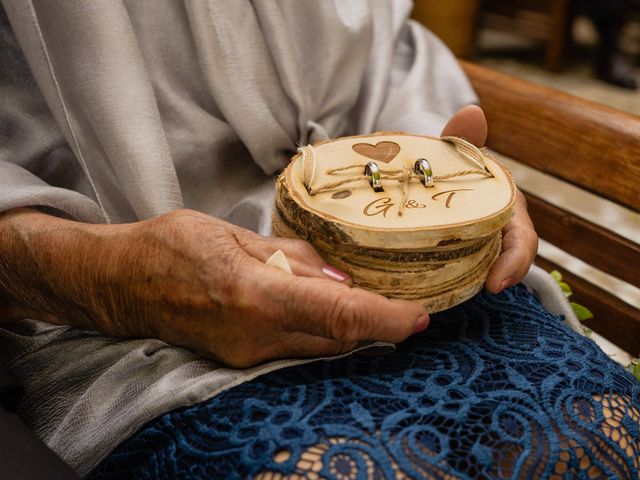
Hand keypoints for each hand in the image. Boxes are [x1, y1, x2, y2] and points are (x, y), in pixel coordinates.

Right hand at [0, 208, 428, 367]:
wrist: (121, 282)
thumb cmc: (168, 246)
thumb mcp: (234, 235)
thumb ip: (292, 259)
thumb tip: (342, 278)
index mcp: (254, 296)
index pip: (337, 315)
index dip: (385, 319)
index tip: (419, 317)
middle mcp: (254, 336)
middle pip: (336, 337)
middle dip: (374, 323)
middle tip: (402, 302)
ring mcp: (246, 354)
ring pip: (318, 346)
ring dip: (348, 327)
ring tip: (369, 300)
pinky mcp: (240, 358)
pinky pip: (295, 348)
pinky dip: (319, 330)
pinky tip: (323, 307)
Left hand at [441, 106, 537, 293]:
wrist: (428, 174)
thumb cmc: (446, 165)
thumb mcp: (452, 152)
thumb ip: (461, 139)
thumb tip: (472, 112)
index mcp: (503, 204)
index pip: (522, 238)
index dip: (516, 260)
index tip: (496, 283)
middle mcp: (498, 225)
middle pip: (510, 257)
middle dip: (505, 275)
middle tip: (487, 290)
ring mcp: (482, 240)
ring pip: (488, 266)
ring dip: (478, 281)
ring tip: (461, 296)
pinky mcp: (464, 252)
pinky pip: (466, 269)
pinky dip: (458, 280)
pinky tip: (435, 294)